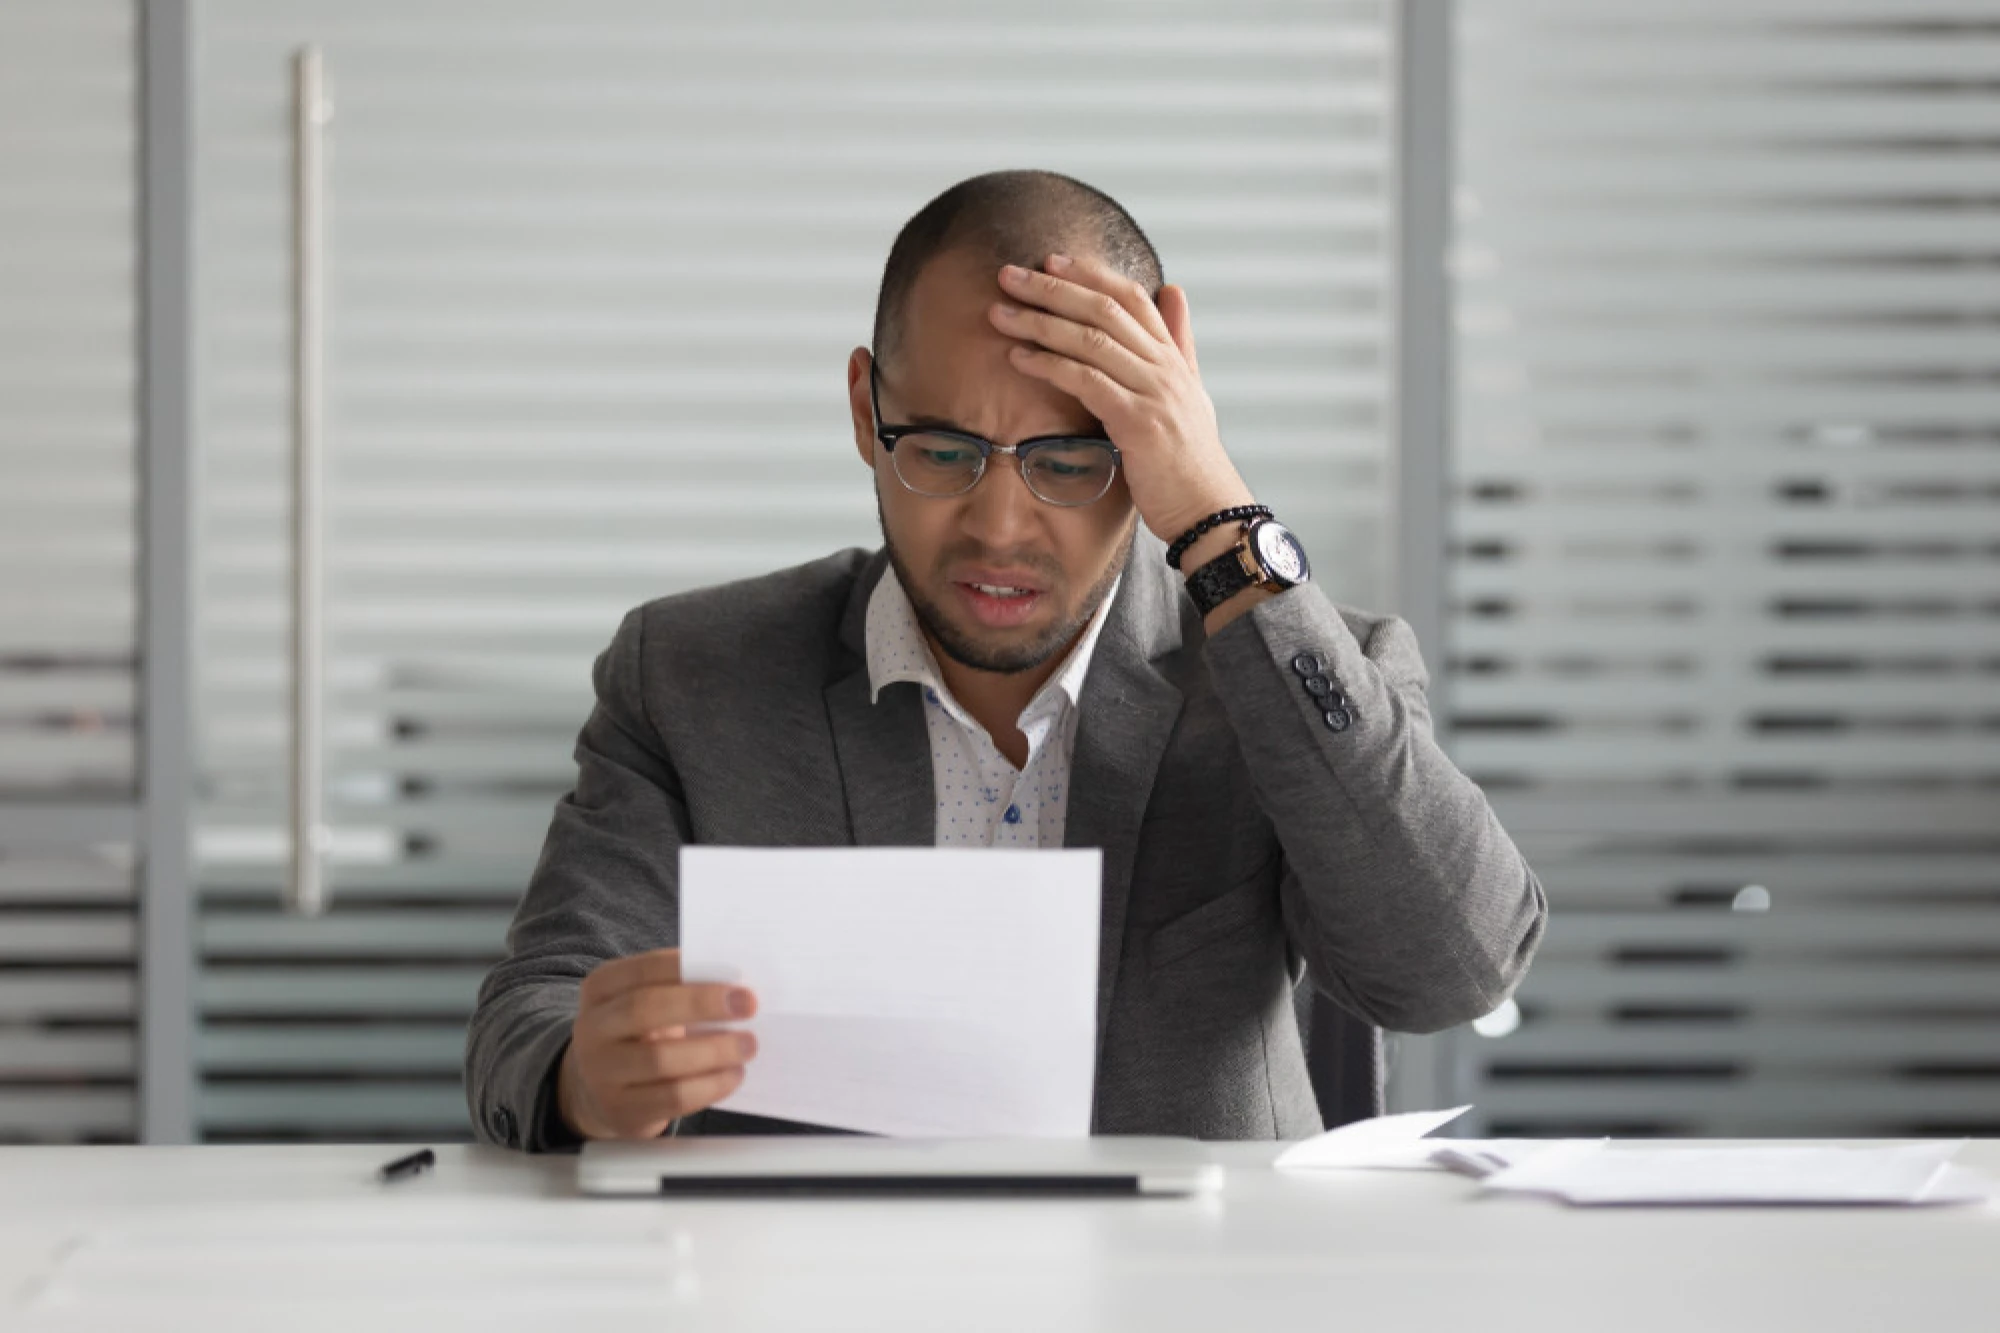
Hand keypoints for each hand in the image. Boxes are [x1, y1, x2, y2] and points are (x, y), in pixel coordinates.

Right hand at [557, 948, 757, 1139]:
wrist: (601, 1091)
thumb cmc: (638, 1035)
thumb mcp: (645, 1004)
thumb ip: (678, 989)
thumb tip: (734, 986)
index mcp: (600, 988)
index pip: (643, 970)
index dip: (688, 970)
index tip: (735, 977)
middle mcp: (592, 1028)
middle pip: (645, 1009)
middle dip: (701, 1004)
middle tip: (748, 1005)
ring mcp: (601, 1072)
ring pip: (660, 1059)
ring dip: (714, 1051)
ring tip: (748, 1045)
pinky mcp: (621, 1109)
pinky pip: (672, 1097)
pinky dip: (710, 1086)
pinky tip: (733, 1075)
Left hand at [990, 253, 1254, 543]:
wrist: (1208, 511)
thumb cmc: (1190, 460)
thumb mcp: (1190, 392)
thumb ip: (1178, 341)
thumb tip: (1174, 290)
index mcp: (1172, 358)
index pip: (1131, 297)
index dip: (1090, 274)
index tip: (1050, 261)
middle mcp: (1164, 368)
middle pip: (1105, 309)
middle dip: (1053, 288)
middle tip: (1009, 275)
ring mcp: (1154, 392)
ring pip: (1091, 340)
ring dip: (1041, 322)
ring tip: (1000, 313)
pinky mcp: (1139, 422)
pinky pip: (1086, 382)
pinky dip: (1050, 365)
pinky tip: (1019, 358)